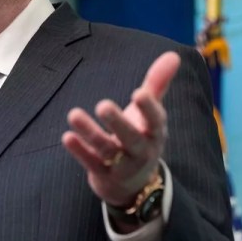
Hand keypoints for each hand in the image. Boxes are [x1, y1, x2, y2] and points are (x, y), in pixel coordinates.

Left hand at [62, 51, 179, 208]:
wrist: (134, 186)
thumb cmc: (141, 138)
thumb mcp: (151, 114)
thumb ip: (158, 84)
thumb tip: (174, 54)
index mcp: (154, 133)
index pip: (155, 121)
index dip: (149, 109)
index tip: (139, 93)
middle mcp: (140, 151)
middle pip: (131, 139)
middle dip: (118, 123)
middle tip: (103, 105)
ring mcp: (121, 165)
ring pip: (106, 150)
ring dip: (90, 132)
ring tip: (73, 114)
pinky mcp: (103, 174)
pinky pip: (91, 163)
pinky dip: (79, 151)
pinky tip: (67, 136)